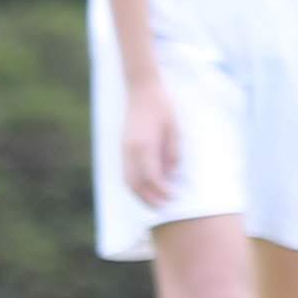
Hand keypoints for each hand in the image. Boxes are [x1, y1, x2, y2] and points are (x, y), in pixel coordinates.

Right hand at [119, 72, 180, 208]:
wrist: (142, 90)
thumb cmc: (162, 107)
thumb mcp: (174, 129)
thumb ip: (173, 153)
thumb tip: (172, 175)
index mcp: (144, 145)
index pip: (151, 177)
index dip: (162, 191)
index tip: (173, 197)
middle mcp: (130, 150)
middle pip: (135, 183)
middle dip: (149, 198)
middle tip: (163, 207)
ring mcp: (124, 149)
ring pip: (127, 180)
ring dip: (139, 194)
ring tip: (154, 202)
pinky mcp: (123, 147)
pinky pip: (125, 172)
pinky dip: (134, 184)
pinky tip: (145, 189)